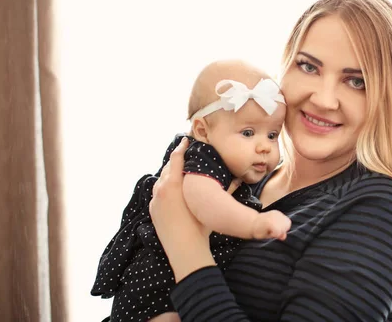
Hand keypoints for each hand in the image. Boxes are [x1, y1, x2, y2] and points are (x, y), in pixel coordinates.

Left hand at [150, 137, 214, 280]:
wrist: (184, 249)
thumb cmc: (201, 226)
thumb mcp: (212, 205)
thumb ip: (226, 190)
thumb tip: (238, 179)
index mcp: (174, 184)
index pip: (176, 159)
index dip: (181, 148)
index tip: (185, 140)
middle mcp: (161, 189)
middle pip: (167, 168)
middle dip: (175, 160)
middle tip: (184, 154)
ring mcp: (154, 200)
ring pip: (160, 180)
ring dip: (169, 174)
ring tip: (178, 171)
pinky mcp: (153, 210)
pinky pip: (157, 193)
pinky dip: (164, 187)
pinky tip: (172, 190)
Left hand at [251, 210, 291, 240]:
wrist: (254, 222)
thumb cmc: (258, 231)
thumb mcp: (264, 236)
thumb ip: (274, 236)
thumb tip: (283, 236)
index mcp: (269, 223)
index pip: (280, 230)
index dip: (278, 235)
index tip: (273, 235)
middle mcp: (274, 216)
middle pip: (286, 226)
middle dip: (282, 231)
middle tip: (276, 233)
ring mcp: (276, 213)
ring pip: (287, 222)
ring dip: (284, 227)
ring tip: (277, 229)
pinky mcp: (278, 212)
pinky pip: (285, 218)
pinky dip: (283, 223)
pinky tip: (278, 225)